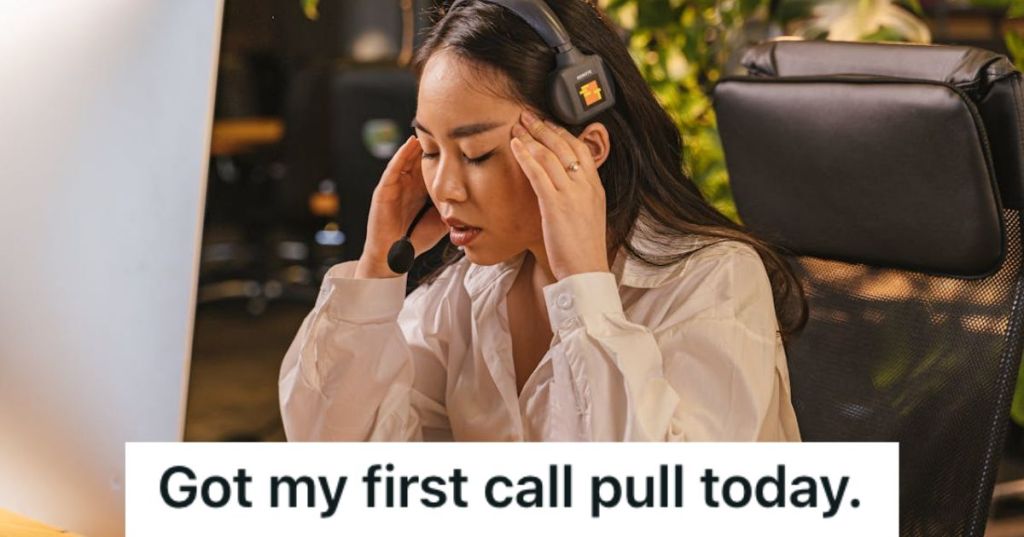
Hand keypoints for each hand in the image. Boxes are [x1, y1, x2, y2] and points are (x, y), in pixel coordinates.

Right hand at [356, 135, 447, 278]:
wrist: (394, 257)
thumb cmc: (417, 239)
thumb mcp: (442, 220)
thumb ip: (453, 208)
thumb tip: (476, 200)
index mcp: (421, 189)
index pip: (434, 164)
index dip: (445, 152)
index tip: (460, 138)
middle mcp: (408, 183)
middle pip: (420, 156)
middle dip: (432, 141)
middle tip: (446, 123)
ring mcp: (395, 185)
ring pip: (407, 158)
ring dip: (417, 142)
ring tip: (429, 126)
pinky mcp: (383, 191)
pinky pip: (393, 169)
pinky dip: (401, 156)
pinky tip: (410, 144)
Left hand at [510, 110, 608, 280]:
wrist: (586, 270)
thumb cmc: (583, 249)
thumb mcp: (588, 216)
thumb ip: (579, 196)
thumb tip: (566, 187)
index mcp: (595, 187)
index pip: (580, 149)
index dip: (561, 132)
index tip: (546, 124)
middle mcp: (586, 186)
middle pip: (565, 146)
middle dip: (544, 127)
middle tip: (527, 116)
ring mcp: (572, 194)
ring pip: (550, 155)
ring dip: (531, 137)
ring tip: (517, 126)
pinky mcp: (556, 205)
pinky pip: (538, 173)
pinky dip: (525, 156)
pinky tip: (515, 146)